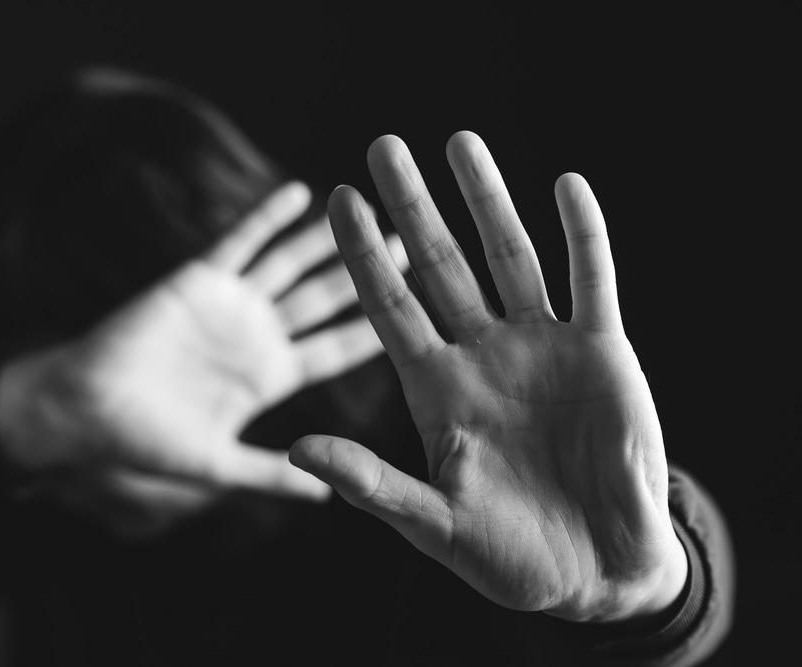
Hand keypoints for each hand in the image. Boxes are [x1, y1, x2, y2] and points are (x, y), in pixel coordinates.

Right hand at [0, 182, 408, 536]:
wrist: (85, 410)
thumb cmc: (146, 441)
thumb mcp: (217, 464)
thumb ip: (269, 475)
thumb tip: (323, 499)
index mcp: (270, 376)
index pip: (335, 349)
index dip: (375, 331)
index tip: (421, 312)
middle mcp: (259, 334)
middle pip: (325, 298)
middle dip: (368, 272)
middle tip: (415, 243)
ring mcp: (231, 304)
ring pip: (290, 264)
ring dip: (327, 238)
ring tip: (368, 208)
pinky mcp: (197, 281)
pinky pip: (238, 242)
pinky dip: (267, 218)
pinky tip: (300, 194)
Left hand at [290, 134, 686, 621]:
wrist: (597, 571)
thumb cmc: (508, 556)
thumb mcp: (433, 523)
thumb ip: (370, 483)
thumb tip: (296, 451)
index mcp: (434, 390)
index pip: (387, 306)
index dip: (361, 254)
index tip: (337, 199)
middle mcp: (481, 356)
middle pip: (438, 265)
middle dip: (411, 208)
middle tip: (383, 147)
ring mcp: (540, 348)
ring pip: (509, 257)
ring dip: (487, 200)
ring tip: (460, 142)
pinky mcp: (600, 352)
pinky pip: (591, 280)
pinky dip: (584, 235)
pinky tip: (566, 186)